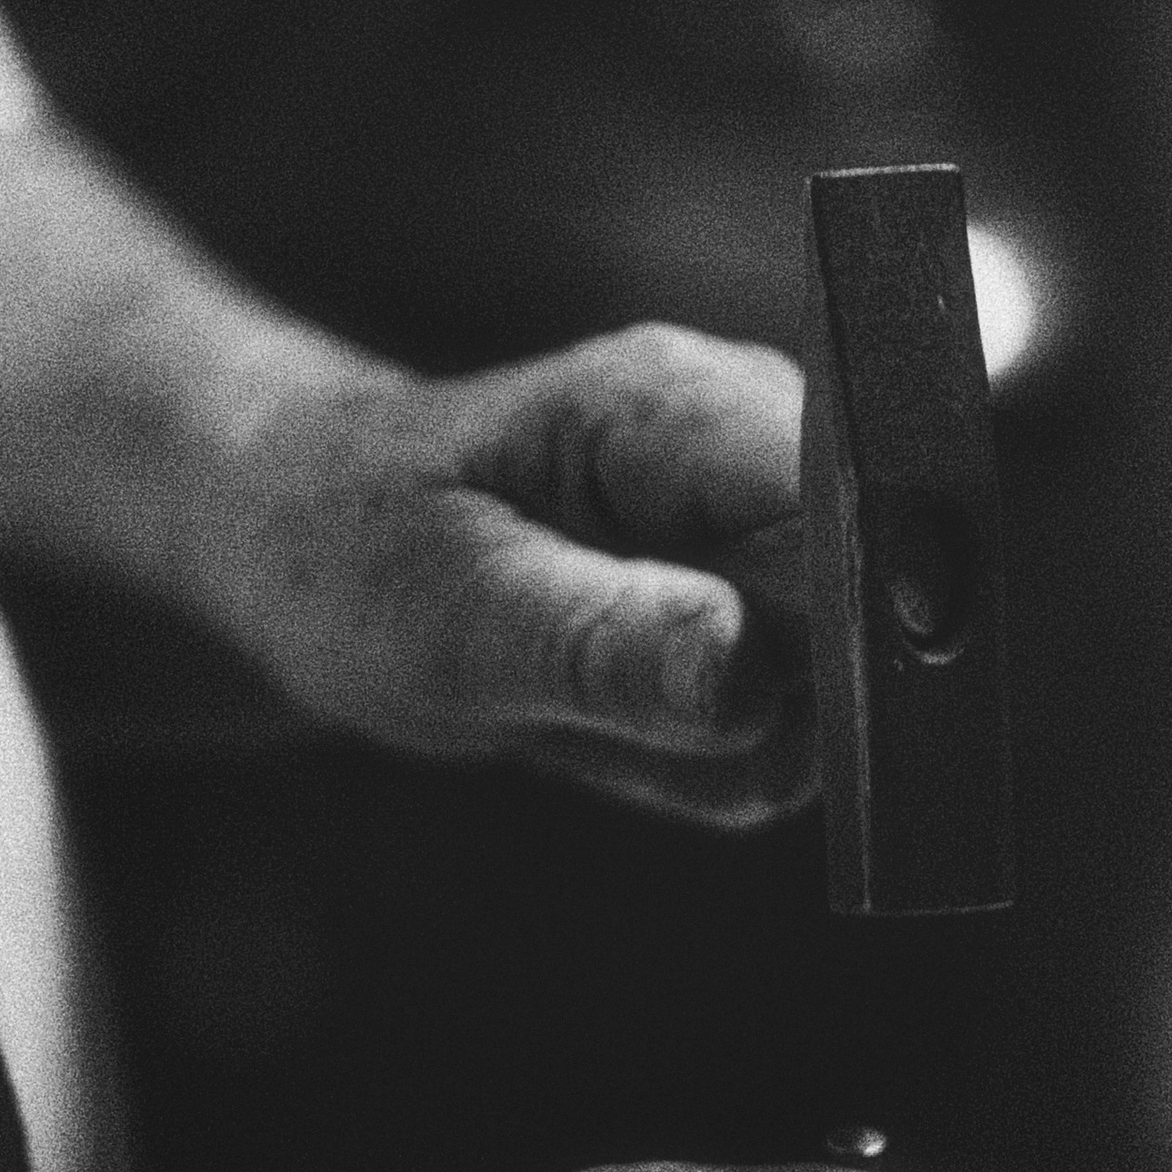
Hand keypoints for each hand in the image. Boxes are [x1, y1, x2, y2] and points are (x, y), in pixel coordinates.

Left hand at [228, 326, 814, 827]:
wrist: (300, 546)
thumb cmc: (347, 549)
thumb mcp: (450, 611)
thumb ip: (606, 642)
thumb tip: (750, 674)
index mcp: (684, 410)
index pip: (862, 514)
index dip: (846, 632)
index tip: (749, 712)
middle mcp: (753, 454)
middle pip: (871, 621)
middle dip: (753, 712)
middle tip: (588, 703)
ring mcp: (764, 537)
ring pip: (830, 702)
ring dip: (704, 750)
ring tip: (567, 704)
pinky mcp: (755, 612)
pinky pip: (779, 734)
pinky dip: (687, 761)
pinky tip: (591, 720)